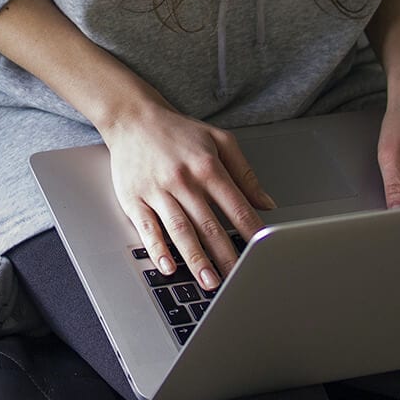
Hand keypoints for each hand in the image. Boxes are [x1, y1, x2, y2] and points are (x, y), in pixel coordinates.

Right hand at [101, 102, 274, 289]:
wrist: (132, 117)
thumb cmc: (177, 131)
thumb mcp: (219, 141)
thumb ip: (245, 173)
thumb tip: (267, 203)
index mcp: (207, 167)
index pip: (236, 206)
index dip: (251, 232)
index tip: (262, 253)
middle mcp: (183, 180)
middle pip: (209, 225)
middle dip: (226, 256)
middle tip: (238, 279)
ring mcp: (157, 191)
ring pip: (180, 230)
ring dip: (196, 259)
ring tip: (209, 281)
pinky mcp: (135, 198)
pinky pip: (148, 228)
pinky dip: (158, 249)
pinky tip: (168, 266)